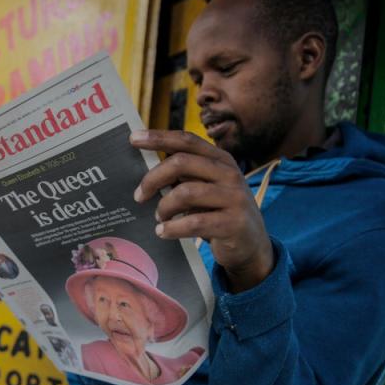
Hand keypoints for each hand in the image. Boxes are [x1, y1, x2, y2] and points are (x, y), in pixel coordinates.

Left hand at [130, 129, 273, 292]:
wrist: (251, 246)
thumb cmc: (219, 214)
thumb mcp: (206, 189)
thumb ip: (185, 177)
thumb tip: (146, 171)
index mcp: (221, 160)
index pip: (187, 141)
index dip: (159, 137)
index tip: (133, 138)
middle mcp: (230, 174)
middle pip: (181, 163)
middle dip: (153, 179)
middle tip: (139, 196)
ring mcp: (235, 198)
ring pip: (185, 193)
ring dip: (164, 207)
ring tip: (159, 218)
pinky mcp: (234, 224)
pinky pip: (194, 223)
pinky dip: (172, 228)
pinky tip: (163, 232)